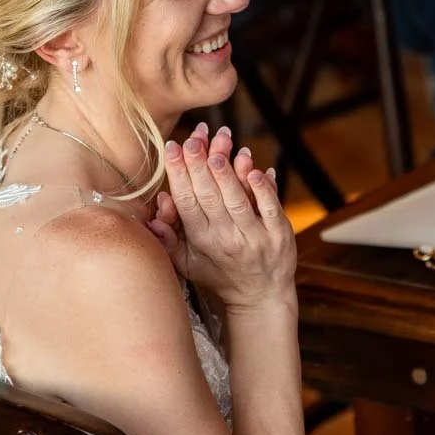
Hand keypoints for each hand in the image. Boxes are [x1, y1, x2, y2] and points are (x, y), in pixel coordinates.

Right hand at [149, 123, 296, 309]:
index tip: (172, 147)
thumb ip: (169, 239)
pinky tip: (253, 167)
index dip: (178, 174)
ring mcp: (255, 237)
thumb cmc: (220, 275)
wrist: (261, 296)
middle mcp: (226, 239)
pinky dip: (262, 187)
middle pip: (209, 196)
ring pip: (236, 200)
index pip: (186, 202)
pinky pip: (269, 207)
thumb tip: (154, 213)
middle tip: (192, 138)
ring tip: (218, 145)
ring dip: (227, 172)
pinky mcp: (279, 235)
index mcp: (202, 241)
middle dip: (199, 165)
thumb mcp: (188, 264)